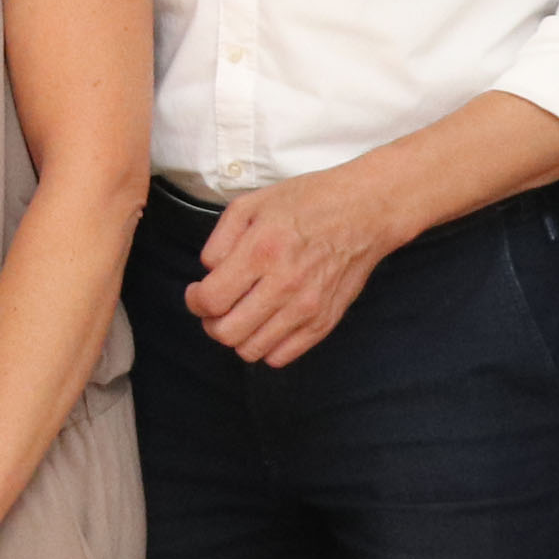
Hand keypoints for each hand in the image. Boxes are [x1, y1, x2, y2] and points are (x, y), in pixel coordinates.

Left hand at [185, 160, 400, 367]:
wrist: (363, 212)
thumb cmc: (307, 202)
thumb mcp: (252, 204)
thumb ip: (219, 241)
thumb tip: (209, 274)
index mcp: (261, 251)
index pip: (211, 300)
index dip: (194, 301)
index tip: (198, 291)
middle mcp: (284, 285)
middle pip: (227, 333)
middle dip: (211, 322)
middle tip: (217, 306)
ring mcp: (307, 308)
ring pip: (251, 350)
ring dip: (237, 336)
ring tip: (242, 314)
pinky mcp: (324, 322)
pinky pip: (281, 356)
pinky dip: (265, 346)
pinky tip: (266, 323)